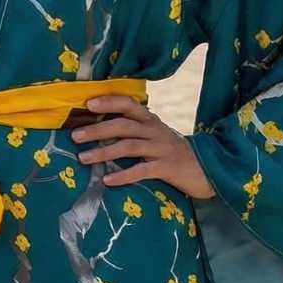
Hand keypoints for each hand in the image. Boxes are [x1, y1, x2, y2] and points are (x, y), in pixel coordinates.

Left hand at [70, 95, 215, 199]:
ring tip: (83, 158)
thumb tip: (99, 129)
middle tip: (75, 136)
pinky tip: (107, 180)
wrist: (207, 168)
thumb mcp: (155, 135)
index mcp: (151, 120)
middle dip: (97, 129)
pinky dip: (123, 175)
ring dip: (103, 152)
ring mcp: (161, 149)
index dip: (109, 102)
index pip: (128, 104)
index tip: (88, 104)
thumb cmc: (173, 152)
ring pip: (129, 146)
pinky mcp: (167, 168)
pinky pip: (142, 171)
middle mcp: (155, 131)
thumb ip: (134, 130)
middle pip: (123, 125)